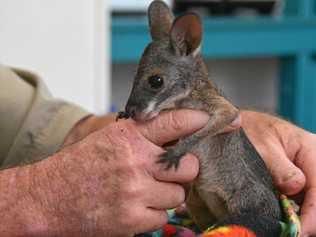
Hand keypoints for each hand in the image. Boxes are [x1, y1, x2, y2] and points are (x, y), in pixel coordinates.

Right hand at [0, 109, 208, 236]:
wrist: (46, 196)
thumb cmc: (78, 165)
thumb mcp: (108, 138)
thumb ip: (141, 136)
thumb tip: (174, 137)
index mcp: (129, 136)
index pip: (174, 123)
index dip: (195, 120)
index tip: (206, 120)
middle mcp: (135, 162)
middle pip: (187, 166)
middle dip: (184, 169)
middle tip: (172, 170)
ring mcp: (135, 192)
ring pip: (178, 195)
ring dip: (168, 194)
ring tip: (147, 191)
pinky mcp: (132, 220)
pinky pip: (163, 217)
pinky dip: (155, 214)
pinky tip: (138, 207)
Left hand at [241, 110, 315, 236]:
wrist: (240, 128)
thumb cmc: (251, 131)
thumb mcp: (263, 145)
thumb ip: (279, 166)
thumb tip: (294, 188)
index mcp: (312, 149)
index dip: (313, 213)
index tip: (301, 231)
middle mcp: (313, 163)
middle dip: (310, 219)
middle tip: (294, 233)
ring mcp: (306, 175)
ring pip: (311, 203)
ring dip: (303, 218)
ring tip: (289, 230)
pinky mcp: (296, 184)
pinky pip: (301, 202)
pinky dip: (295, 214)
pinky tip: (286, 223)